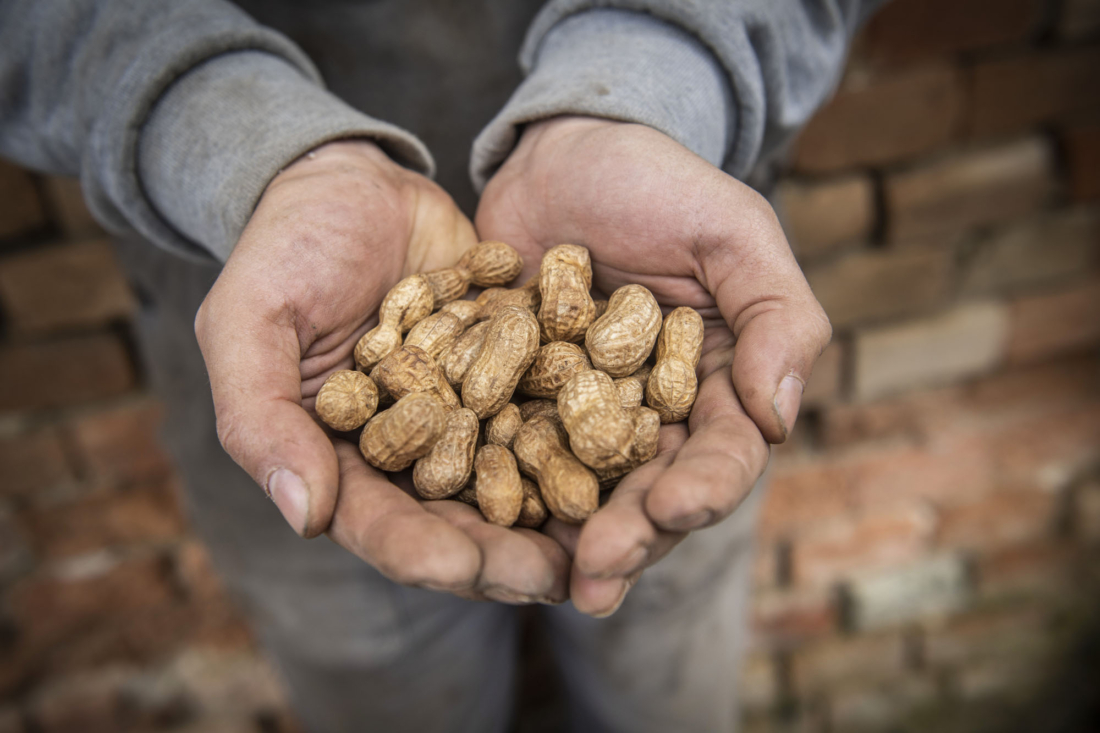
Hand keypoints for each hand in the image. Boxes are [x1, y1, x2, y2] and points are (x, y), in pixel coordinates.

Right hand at [196, 140, 568, 603]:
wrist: (353, 182)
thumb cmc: (286, 248)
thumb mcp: (252, 322)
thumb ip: (262, 418)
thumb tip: (305, 516)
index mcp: (342, 457)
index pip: (379, 522)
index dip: (418, 550)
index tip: (462, 568)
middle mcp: (412, 449)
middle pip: (458, 518)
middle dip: (503, 553)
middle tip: (554, 577)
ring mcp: (468, 413)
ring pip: (515, 476)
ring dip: (555, 510)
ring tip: (602, 534)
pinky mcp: (514, 371)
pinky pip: (550, 408)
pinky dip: (582, 432)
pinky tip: (627, 450)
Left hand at [476, 117, 830, 614]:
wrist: (563, 155)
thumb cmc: (660, 185)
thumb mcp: (733, 232)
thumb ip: (775, 316)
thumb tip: (779, 419)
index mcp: (716, 385)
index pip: (722, 452)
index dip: (704, 487)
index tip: (675, 509)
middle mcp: (652, 415)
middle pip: (649, 491)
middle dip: (630, 537)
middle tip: (598, 578)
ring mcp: (580, 416)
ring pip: (582, 491)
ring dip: (568, 541)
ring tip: (549, 583)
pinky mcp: (518, 404)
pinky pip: (509, 453)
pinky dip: (500, 490)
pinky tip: (481, 527)